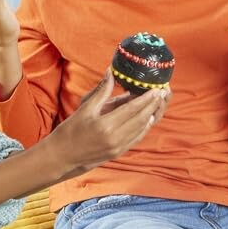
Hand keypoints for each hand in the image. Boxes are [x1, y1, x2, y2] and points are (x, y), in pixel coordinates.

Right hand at [49, 69, 167, 177]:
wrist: (62, 155)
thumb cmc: (70, 130)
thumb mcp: (85, 108)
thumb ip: (102, 91)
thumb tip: (111, 73)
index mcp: (105, 125)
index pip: (132, 109)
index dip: (146, 99)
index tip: (157, 89)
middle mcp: (115, 138)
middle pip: (140, 119)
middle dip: (153, 105)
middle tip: (164, 93)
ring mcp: (118, 148)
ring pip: (141, 130)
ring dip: (151, 115)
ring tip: (159, 103)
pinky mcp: (117, 153)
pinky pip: (136, 139)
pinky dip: (144, 128)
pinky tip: (148, 119)